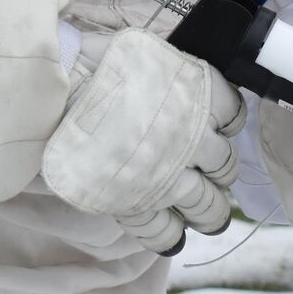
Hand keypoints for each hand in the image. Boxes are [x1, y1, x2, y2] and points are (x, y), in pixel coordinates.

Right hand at [41, 28, 244, 254]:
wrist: (58, 91)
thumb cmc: (97, 63)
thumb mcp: (152, 57)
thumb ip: (176, 80)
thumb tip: (180, 94)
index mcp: (200, 96)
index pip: (235, 117)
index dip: (227, 126)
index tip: (217, 130)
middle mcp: (194, 139)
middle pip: (225, 166)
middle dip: (220, 173)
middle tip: (212, 178)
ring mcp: (168, 176)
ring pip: (207, 205)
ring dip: (209, 211)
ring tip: (207, 217)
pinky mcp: (137, 203)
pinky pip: (165, 231)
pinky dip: (171, 235)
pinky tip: (174, 236)